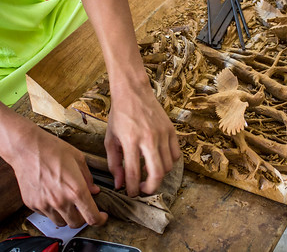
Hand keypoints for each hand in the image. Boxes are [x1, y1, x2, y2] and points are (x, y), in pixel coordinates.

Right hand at [10, 127, 107, 227]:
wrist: (26, 147)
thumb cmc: (52, 149)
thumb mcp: (78, 159)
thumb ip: (88, 178)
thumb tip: (94, 190)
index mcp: (76, 190)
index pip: (92, 217)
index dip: (100, 220)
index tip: (101, 216)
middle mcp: (60, 201)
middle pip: (76, 224)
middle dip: (83, 218)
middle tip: (84, 208)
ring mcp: (45, 204)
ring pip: (61, 223)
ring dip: (67, 217)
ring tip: (68, 203)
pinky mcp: (32, 204)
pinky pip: (46, 215)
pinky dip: (52, 210)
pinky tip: (53, 197)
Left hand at [104, 81, 180, 196]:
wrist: (133, 92)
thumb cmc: (119, 115)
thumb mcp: (110, 139)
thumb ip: (114, 163)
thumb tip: (119, 184)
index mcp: (130, 141)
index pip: (133, 174)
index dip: (132, 189)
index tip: (131, 193)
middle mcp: (148, 138)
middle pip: (157, 174)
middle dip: (150, 188)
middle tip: (143, 189)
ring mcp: (162, 134)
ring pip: (168, 166)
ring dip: (158, 175)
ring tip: (148, 172)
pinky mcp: (171, 130)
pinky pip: (176, 155)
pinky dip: (169, 162)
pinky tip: (159, 160)